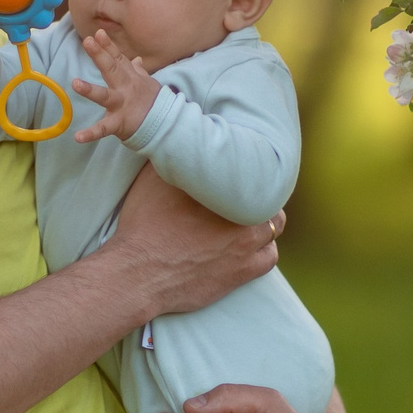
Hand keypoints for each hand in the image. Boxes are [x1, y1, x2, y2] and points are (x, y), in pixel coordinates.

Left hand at [70, 28, 160, 142]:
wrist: (166, 124)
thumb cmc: (152, 102)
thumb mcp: (147, 83)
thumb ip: (137, 71)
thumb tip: (136, 59)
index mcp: (130, 78)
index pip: (118, 58)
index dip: (108, 45)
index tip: (98, 33)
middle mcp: (125, 88)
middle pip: (112, 69)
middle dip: (100, 55)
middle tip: (88, 41)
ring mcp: (122, 105)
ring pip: (105, 96)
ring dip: (90, 90)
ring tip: (75, 83)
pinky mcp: (119, 123)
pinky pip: (104, 129)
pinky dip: (91, 133)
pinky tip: (77, 137)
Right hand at [102, 166, 278, 321]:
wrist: (138, 275)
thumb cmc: (143, 227)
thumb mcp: (152, 181)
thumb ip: (175, 157)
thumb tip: (181, 137)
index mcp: (224, 191)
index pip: (253, 170)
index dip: (248, 168)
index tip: (240, 168)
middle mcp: (242, 218)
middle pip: (269, 198)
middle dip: (260, 193)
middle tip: (243, 193)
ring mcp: (245, 249)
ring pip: (274, 228)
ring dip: (266, 221)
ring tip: (249, 218)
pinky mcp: (240, 274)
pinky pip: (269, 258)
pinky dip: (265, 249)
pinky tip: (251, 246)